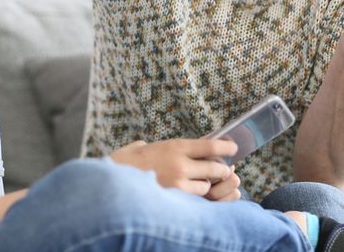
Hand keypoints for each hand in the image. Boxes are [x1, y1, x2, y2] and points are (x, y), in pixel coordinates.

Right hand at [109, 139, 238, 198]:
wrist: (110, 184)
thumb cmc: (121, 165)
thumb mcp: (138, 148)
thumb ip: (154, 146)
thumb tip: (154, 146)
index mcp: (174, 145)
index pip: (210, 144)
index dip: (225, 147)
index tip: (234, 148)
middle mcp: (180, 162)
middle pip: (216, 167)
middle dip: (220, 170)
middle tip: (221, 170)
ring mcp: (179, 183)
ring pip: (207, 186)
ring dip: (206, 186)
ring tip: (198, 185)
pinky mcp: (175, 200)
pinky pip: (196, 200)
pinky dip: (195, 198)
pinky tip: (188, 196)